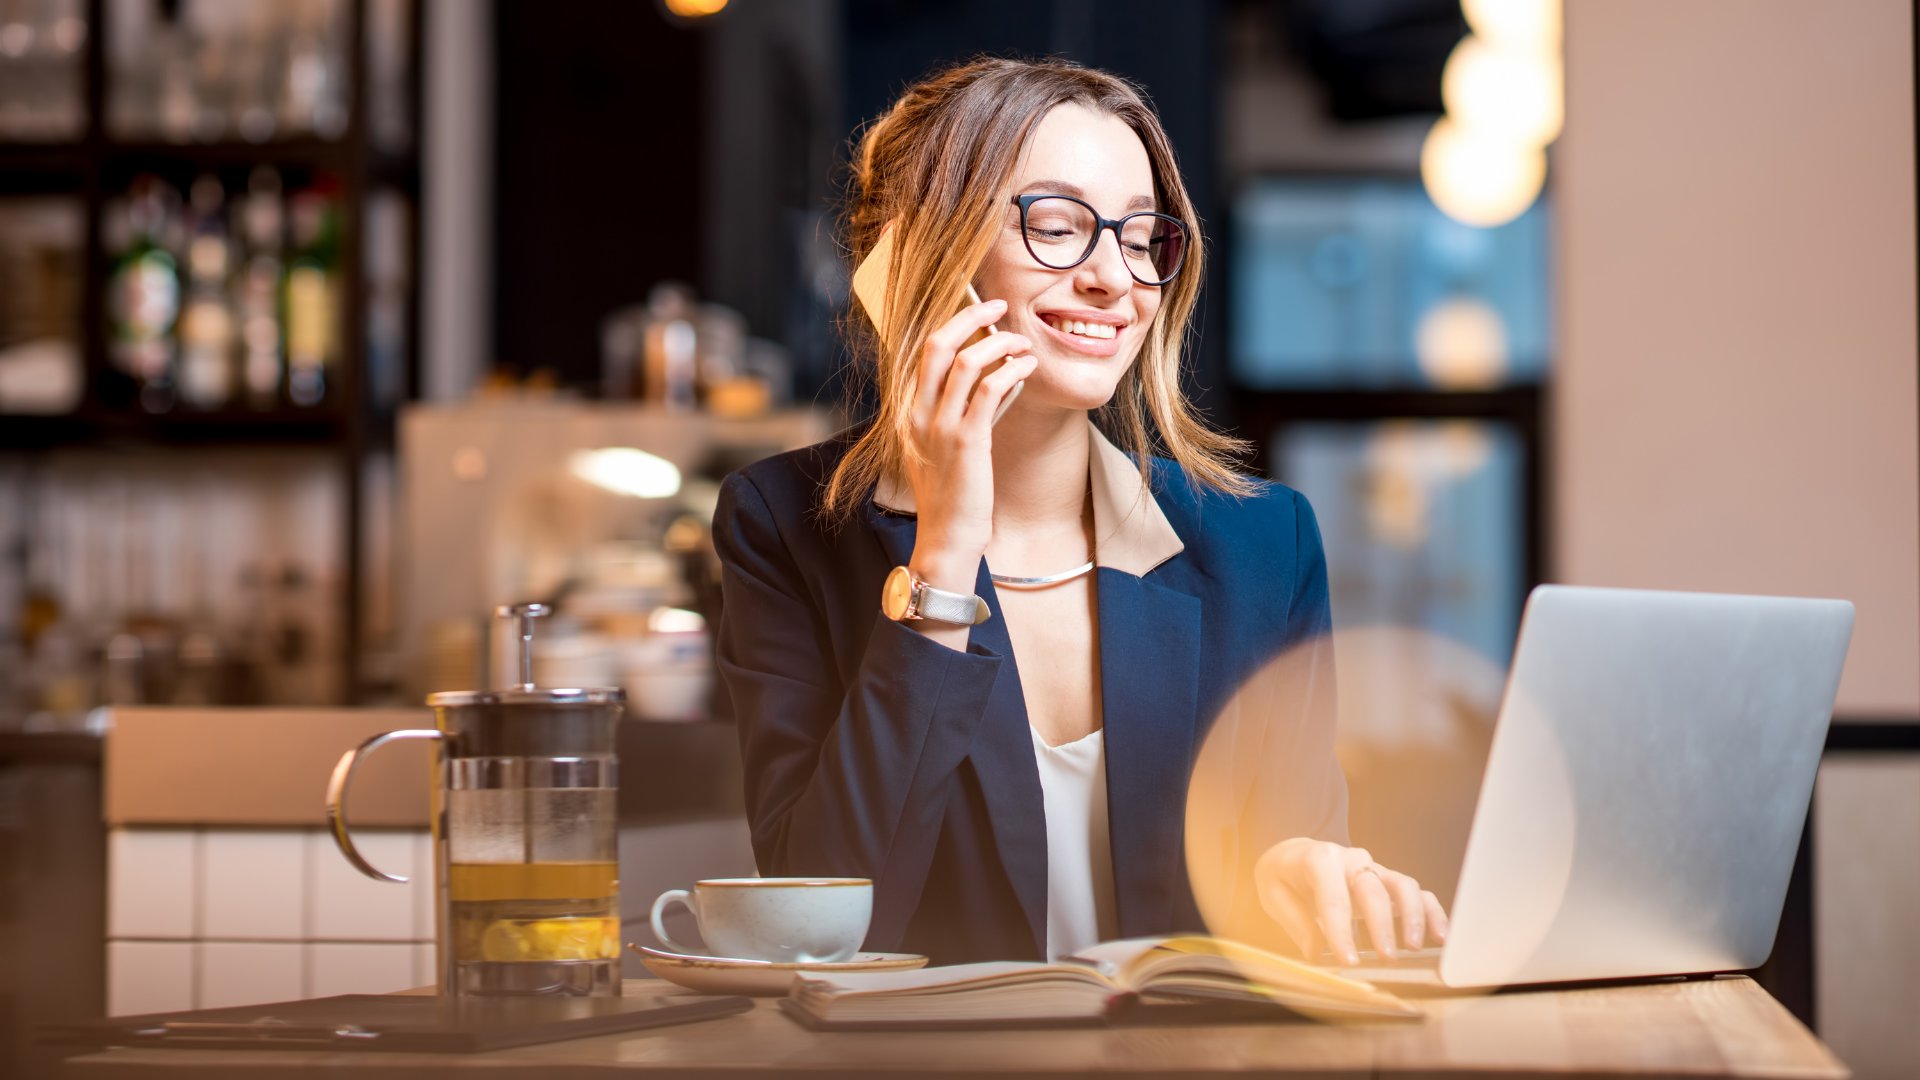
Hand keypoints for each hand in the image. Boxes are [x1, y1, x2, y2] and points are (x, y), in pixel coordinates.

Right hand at [903, 298, 1035, 591]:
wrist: (946, 538)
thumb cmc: (953, 494)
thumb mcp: (950, 445)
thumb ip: (968, 408)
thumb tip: (1001, 374)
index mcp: (909, 412)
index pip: (925, 352)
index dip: (954, 323)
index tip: (982, 310)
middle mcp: (917, 414)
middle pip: (938, 345)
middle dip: (971, 317)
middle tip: (1000, 306)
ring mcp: (939, 427)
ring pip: (966, 362)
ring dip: (1000, 344)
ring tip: (1023, 344)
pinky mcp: (966, 442)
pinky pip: (988, 391)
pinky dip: (1011, 371)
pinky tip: (1027, 368)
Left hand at [1254, 838, 1449, 965]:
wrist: (1295, 854)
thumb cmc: (1283, 875)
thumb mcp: (1274, 894)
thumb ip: (1295, 922)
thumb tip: (1314, 953)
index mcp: (1319, 859)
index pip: (1333, 896)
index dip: (1341, 930)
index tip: (1348, 960)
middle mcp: (1352, 860)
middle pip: (1372, 890)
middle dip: (1381, 925)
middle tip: (1386, 958)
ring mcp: (1374, 869)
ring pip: (1402, 885)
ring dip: (1412, 916)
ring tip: (1414, 947)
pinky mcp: (1388, 881)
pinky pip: (1417, 893)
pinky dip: (1431, 912)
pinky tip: (1440, 937)